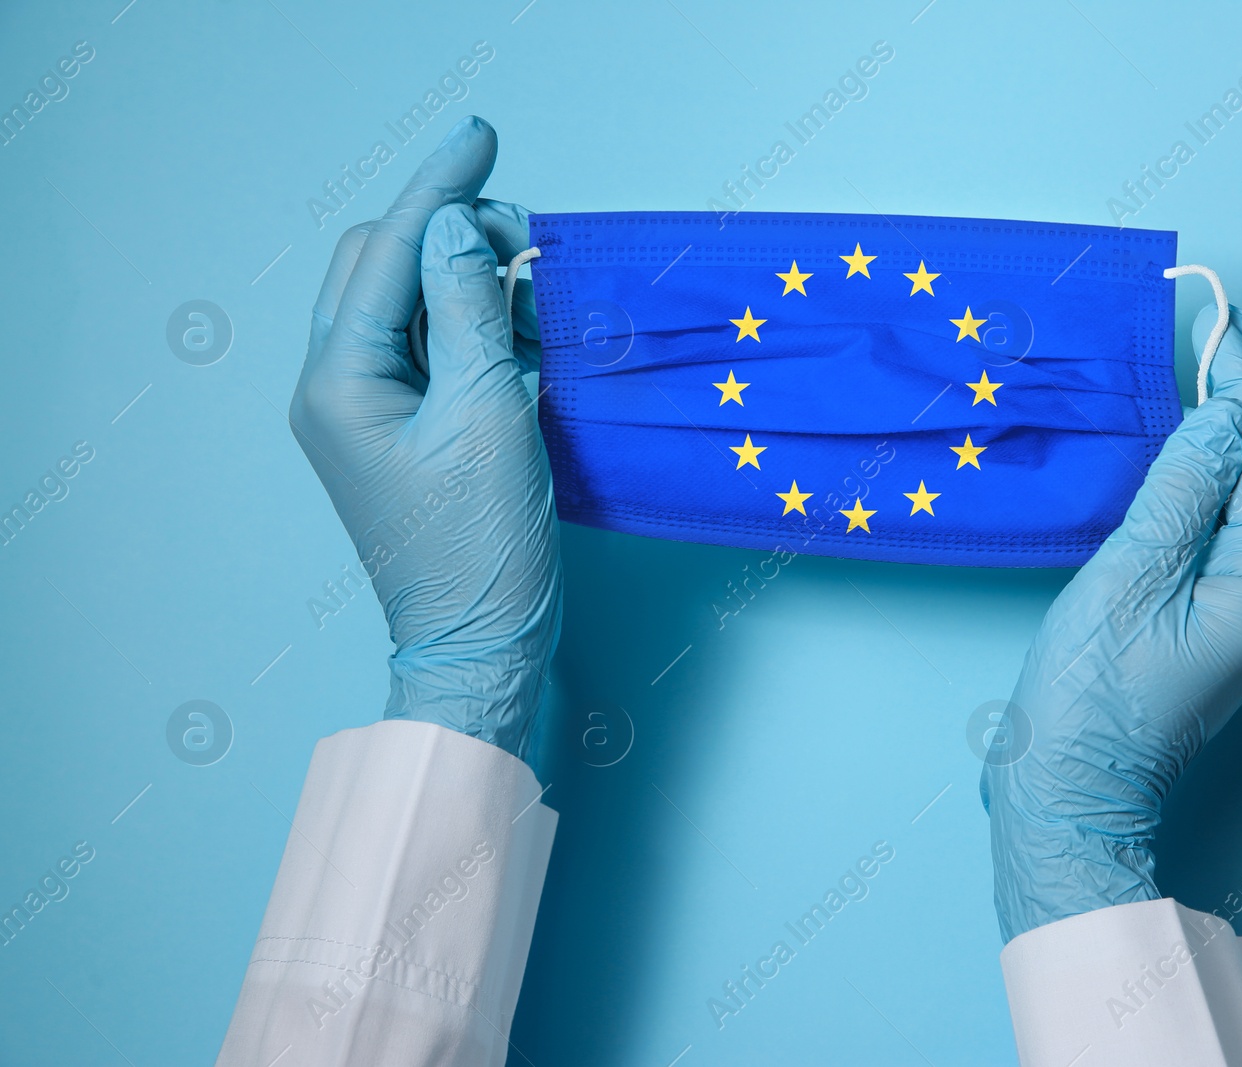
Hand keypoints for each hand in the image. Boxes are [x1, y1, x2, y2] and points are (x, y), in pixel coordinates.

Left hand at [290, 116, 560, 762]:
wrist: (478, 641)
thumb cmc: (481, 548)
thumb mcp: (488, 414)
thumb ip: (467, 308)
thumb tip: (456, 224)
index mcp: (340, 381)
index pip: (388, 253)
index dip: (438, 189)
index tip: (483, 137)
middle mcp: (335, 386)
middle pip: (381, 266)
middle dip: (449, 230)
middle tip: (524, 230)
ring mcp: (363, 409)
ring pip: (404, 302)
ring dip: (462, 275)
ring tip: (528, 275)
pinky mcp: (397, 427)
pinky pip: (425, 345)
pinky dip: (468, 321)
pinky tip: (514, 323)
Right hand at [981, 304, 1241, 942]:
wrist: (1070, 792)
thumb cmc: (1090, 698)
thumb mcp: (1129, 578)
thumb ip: (1180, 491)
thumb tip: (1225, 417)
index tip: (1219, 322)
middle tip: (1218, 330)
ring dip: (1226, 435)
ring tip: (1204, 372)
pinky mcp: (1212, 624)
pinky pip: (1223, 531)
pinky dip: (1206, 480)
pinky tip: (1182, 454)